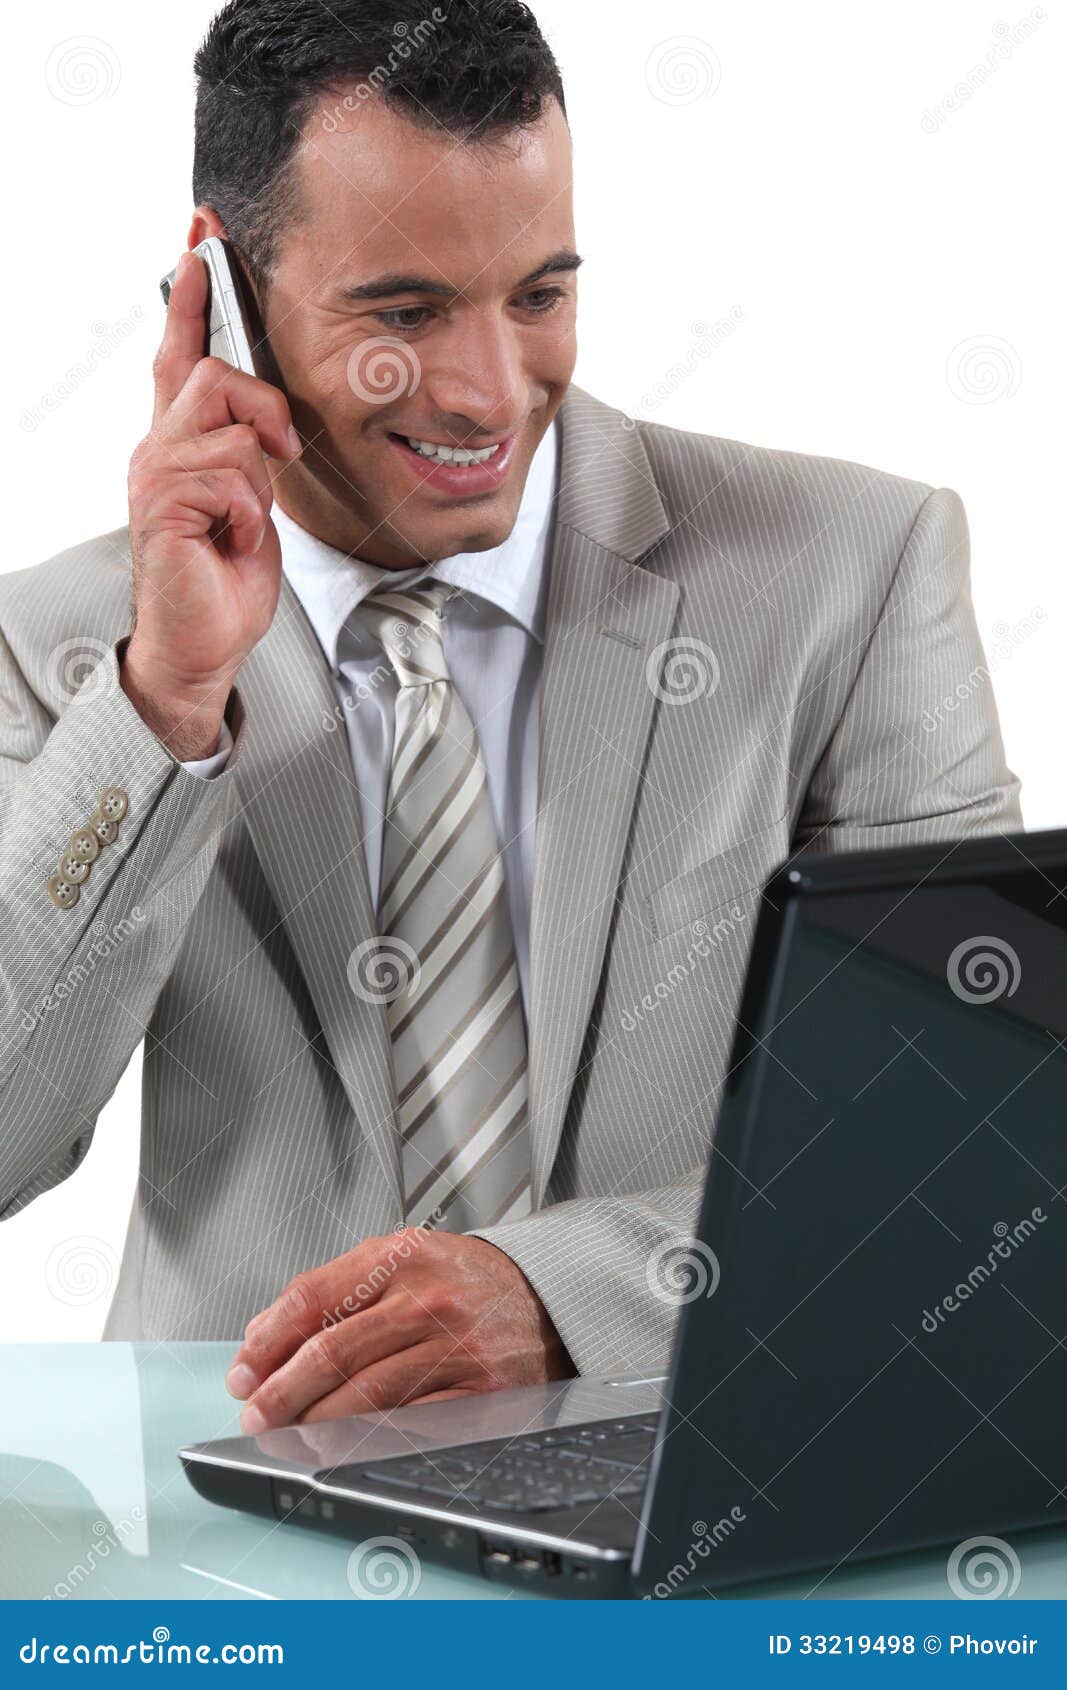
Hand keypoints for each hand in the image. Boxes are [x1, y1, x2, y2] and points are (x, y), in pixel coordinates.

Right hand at [122, 249, 302, 759]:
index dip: (193, 294)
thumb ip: (252, 451)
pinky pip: (230, 478)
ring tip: (246, 520)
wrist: (203, 644)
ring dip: (257, 479)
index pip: (181, 352)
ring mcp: (153, 476)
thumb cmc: (224, 578)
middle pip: (213, 374)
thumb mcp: (252, 501)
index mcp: (180, 442)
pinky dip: (250, 517)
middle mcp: (157, 449)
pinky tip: (234, 544)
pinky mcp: (160, 507)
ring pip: (228, 428)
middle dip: (264, 406)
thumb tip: (272, 423)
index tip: (202, 234)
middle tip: (282, 450)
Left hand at [225, 1229, 574, 1430]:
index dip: (267, 1341)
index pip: (312, 1298)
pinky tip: (345, 1446)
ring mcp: (455, 1345)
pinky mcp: (482, 1390)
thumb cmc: (462, 1282)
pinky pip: (414, 1421)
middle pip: (332, 1351)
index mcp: (398, 1257)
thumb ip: (335, 1289)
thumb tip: (264, 1337)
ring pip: (366, 1394)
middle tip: (255, 1415)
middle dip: (280, 1392)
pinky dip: (371, 1439)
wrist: (545, 1296)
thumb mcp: (400, 1260)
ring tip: (288, 1436)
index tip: (242, 1373)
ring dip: (315, 1423)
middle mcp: (426, 1297)